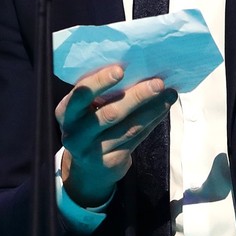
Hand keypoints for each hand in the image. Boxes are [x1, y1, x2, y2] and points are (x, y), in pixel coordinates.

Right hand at [56, 64, 175, 207]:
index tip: (120, 70)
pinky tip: (163, 109)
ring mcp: (93, 151)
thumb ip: (100, 94)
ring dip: (152, 109)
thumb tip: (135, 68)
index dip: (99, 82)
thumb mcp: (83, 110)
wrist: (87, 167)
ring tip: (169, 94)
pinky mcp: (111, 162)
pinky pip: (136, 139)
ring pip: (128, 128)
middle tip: (158, 82)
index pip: (80, 96)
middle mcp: (76, 134)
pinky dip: (152, 121)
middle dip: (137, 97)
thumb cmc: (88, 124)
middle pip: (110, 114)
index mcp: (66, 113)